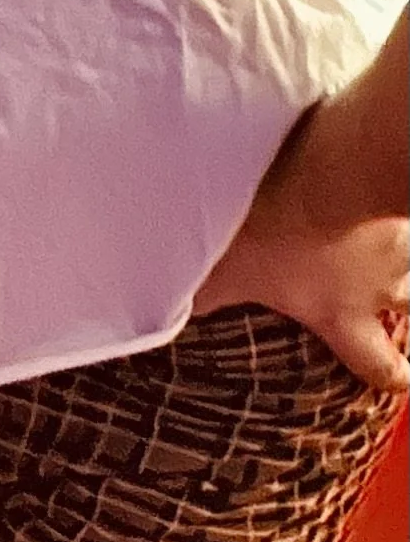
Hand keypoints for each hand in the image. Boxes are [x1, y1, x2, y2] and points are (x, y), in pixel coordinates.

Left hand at [195, 36, 409, 392]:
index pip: (378, 366)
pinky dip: (391, 193)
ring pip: (409, 254)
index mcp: (344, 313)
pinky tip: (375, 174)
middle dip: (401, 302)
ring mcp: (402, 238)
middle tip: (391, 293)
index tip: (397, 377)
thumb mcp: (226, 267)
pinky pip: (400, 197)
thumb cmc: (279, 221)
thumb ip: (203, 293)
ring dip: (395, 244)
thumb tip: (156, 315)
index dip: (390, 374)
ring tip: (379, 227)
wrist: (333, 163)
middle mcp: (386, 284)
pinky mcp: (399, 191)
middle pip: (406, 307)